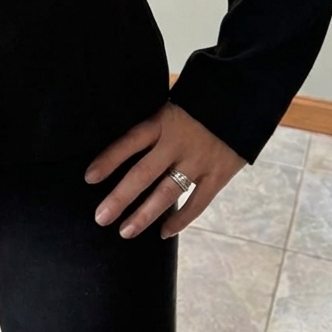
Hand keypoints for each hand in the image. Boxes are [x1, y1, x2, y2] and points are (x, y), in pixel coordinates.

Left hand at [84, 101, 245, 238]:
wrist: (242, 100)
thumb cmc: (198, 101)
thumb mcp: (171, 99)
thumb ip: (152, 118)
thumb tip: (124, 124)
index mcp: (162, 122)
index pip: (129, 142)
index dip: (109, 160)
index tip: (89, 178)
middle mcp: (177, 144)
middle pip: (143, 173)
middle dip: (120, 198)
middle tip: (101, 217)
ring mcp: (198, 162)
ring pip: (167, 193)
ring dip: (145, 215)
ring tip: (125, 231)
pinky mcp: (218, 175)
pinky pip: (198, 203)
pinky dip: (181, 219)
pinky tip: (164, 232)